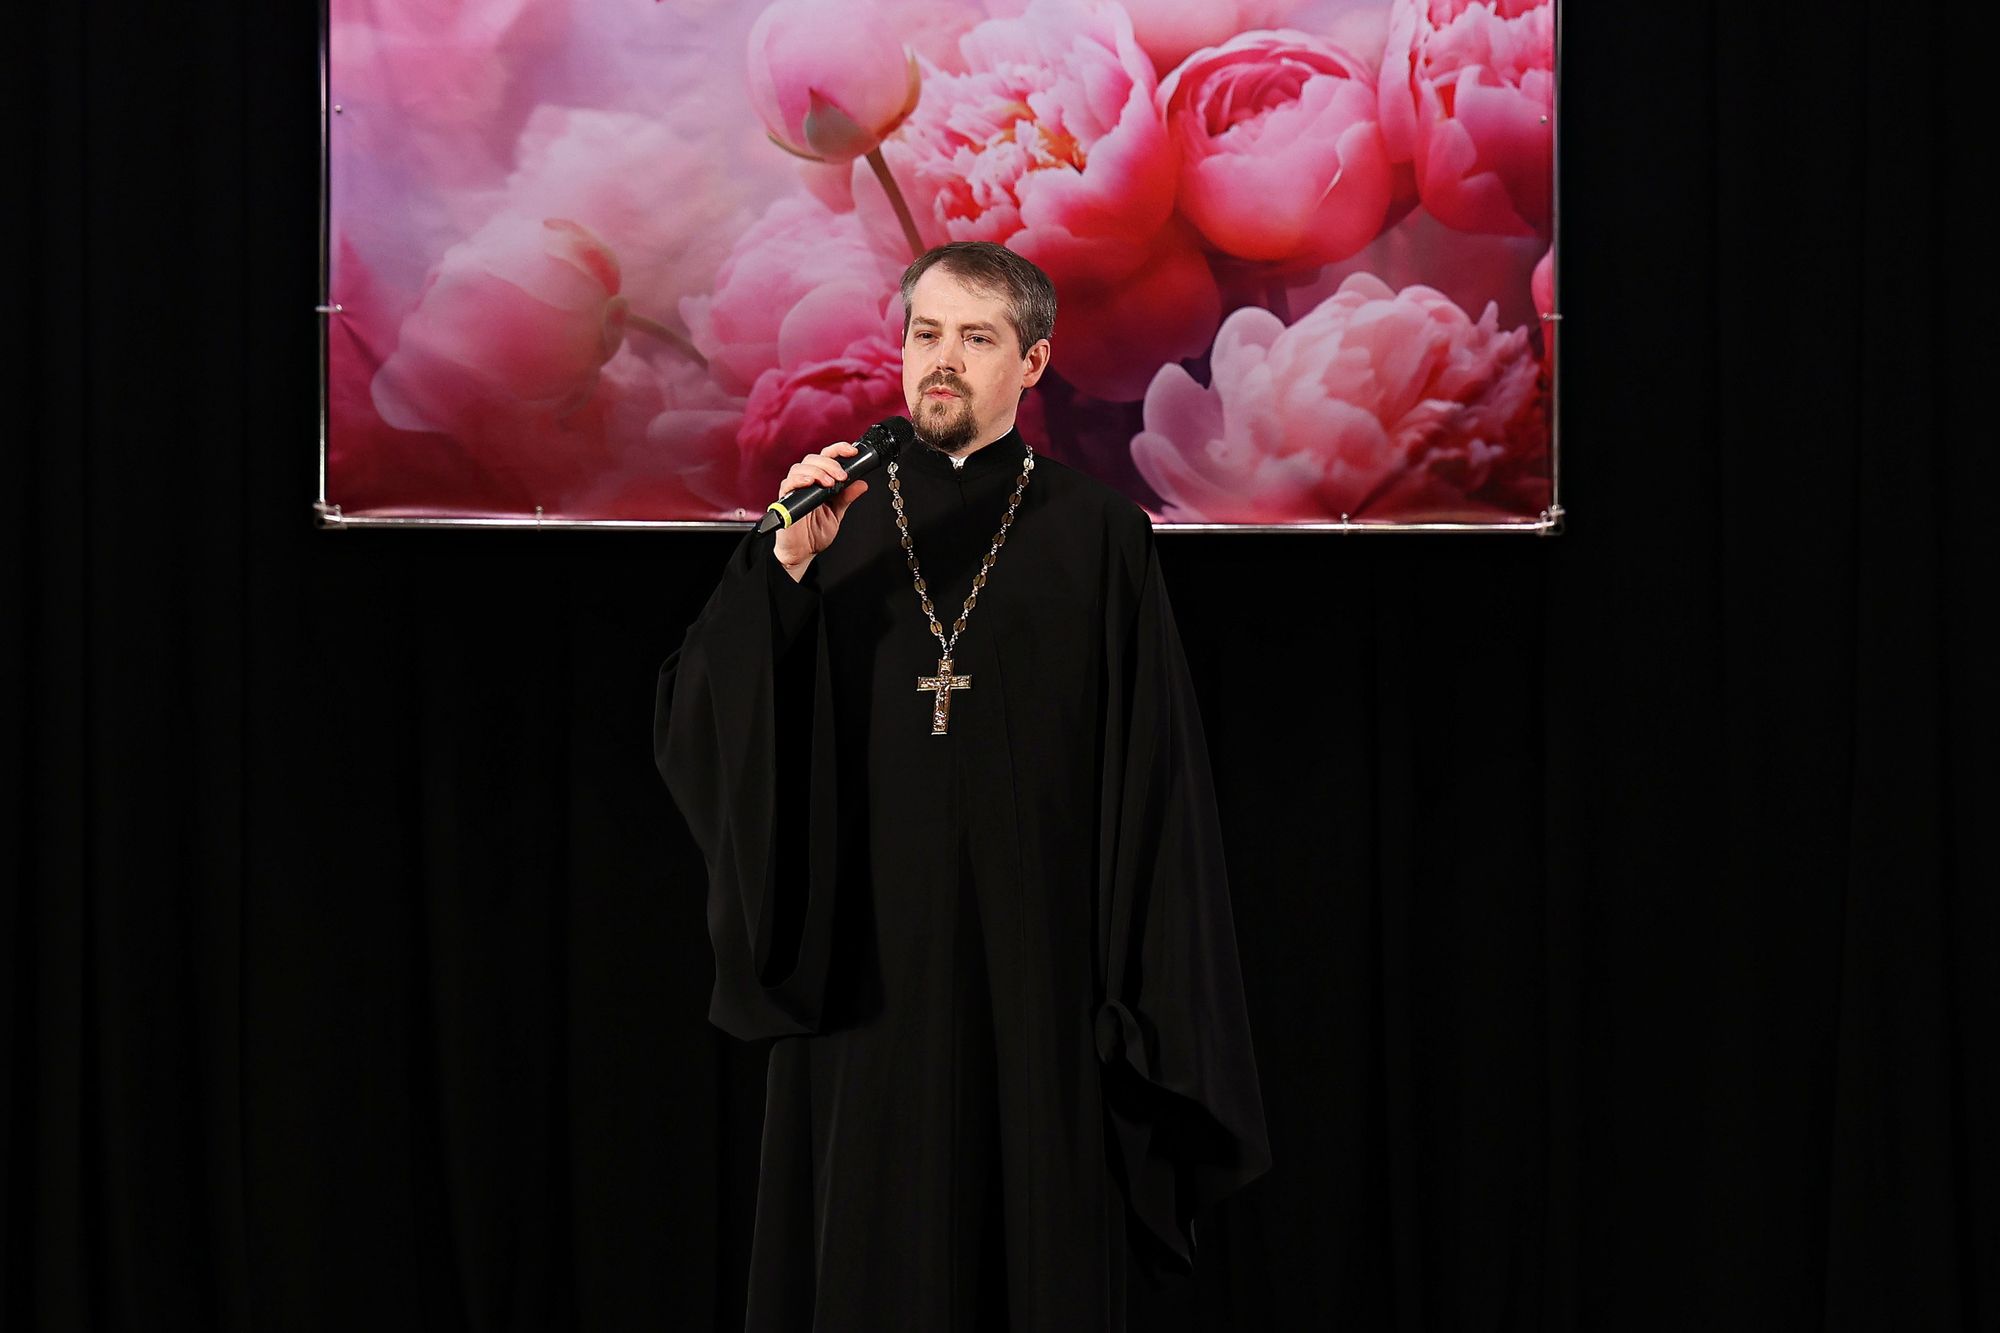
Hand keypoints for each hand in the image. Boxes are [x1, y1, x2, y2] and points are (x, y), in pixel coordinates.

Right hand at [772, 442, 867, 580]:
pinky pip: (788, 484)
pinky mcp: (784, 500)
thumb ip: (847, 497)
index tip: (852, 451)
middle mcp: (805, 482)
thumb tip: (862, 484)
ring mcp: (794, 490)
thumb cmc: (814, 533)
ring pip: (800, 467)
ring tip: (830, 483)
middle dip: (830, 463)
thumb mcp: (837, 513)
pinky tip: (811, 483)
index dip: (838, 450)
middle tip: (842, 476)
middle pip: (813, 458)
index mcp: (818, 482)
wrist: (802, 553)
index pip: (825, 457)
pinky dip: (800, 480)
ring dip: (818, 471)